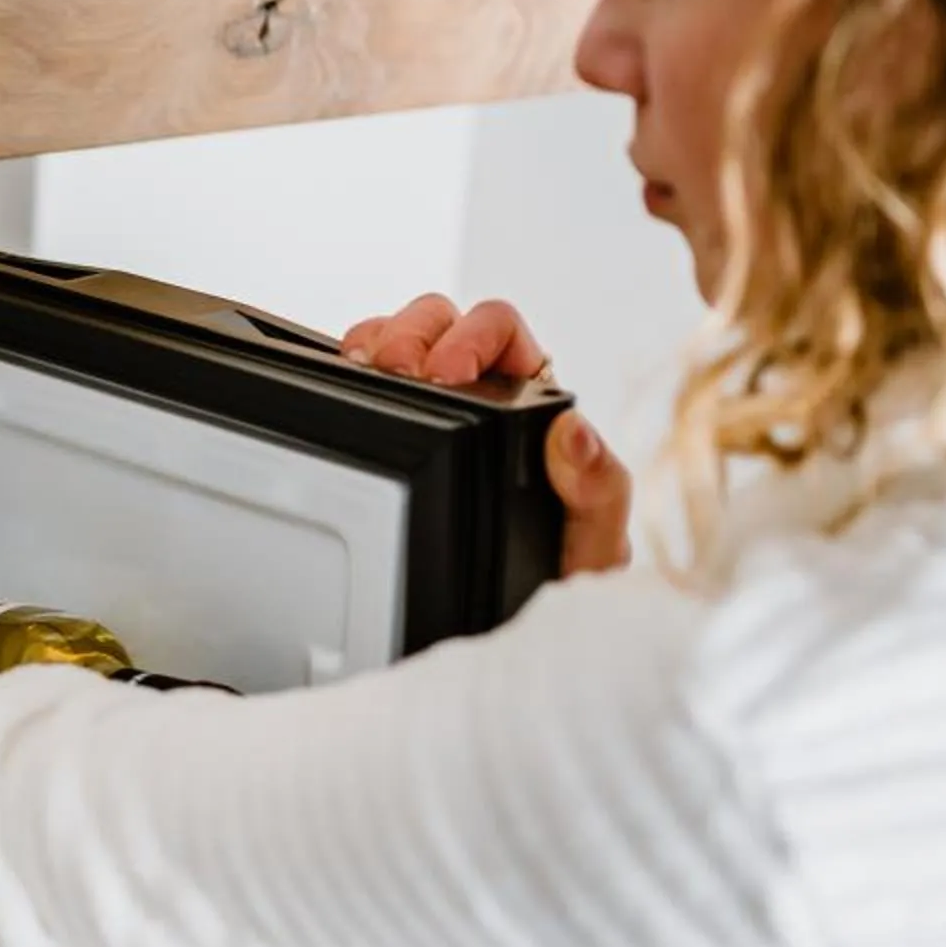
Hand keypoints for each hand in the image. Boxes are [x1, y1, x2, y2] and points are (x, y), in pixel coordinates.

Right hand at [339, 294, 631, 575]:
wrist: (503, 624)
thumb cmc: (556, 580)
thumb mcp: (592, 544)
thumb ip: (598, 489)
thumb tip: (575, 432)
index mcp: (534, 405)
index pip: (504, 334)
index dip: (474, 336)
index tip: (449, 373)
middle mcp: (480, 397)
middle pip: (443, 322)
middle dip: (414, 333)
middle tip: (397, 371)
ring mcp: (429, 413)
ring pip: (400, 339)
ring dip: (378, 342)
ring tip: (365, 370)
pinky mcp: (390, 433)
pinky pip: (366, 379)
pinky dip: (350, 368)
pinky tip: (346, 382)